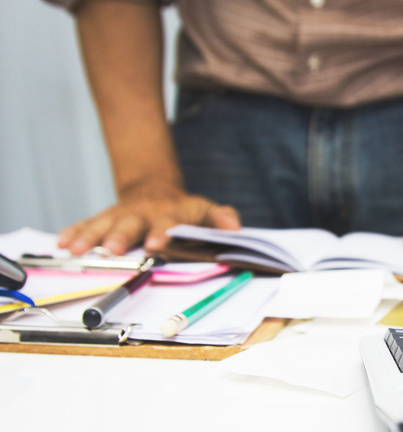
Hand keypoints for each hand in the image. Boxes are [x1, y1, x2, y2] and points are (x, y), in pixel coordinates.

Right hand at [58, 183, 240, 255]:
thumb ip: (221, 218)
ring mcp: (121, 215)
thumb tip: (235, 229)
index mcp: (170, 213)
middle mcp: (143, 213)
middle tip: (110, 249)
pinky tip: (62, 243)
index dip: (162, 232)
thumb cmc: (184, 210)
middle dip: (119, 235)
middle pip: (130, 223)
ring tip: (75, 249)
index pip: (168, 222)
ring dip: (89, 236)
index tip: (156, 243)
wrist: (155, 190)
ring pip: (103, 223)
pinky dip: (74, 232)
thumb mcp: (205, 210)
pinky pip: (87, 224)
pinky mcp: (104, 219)